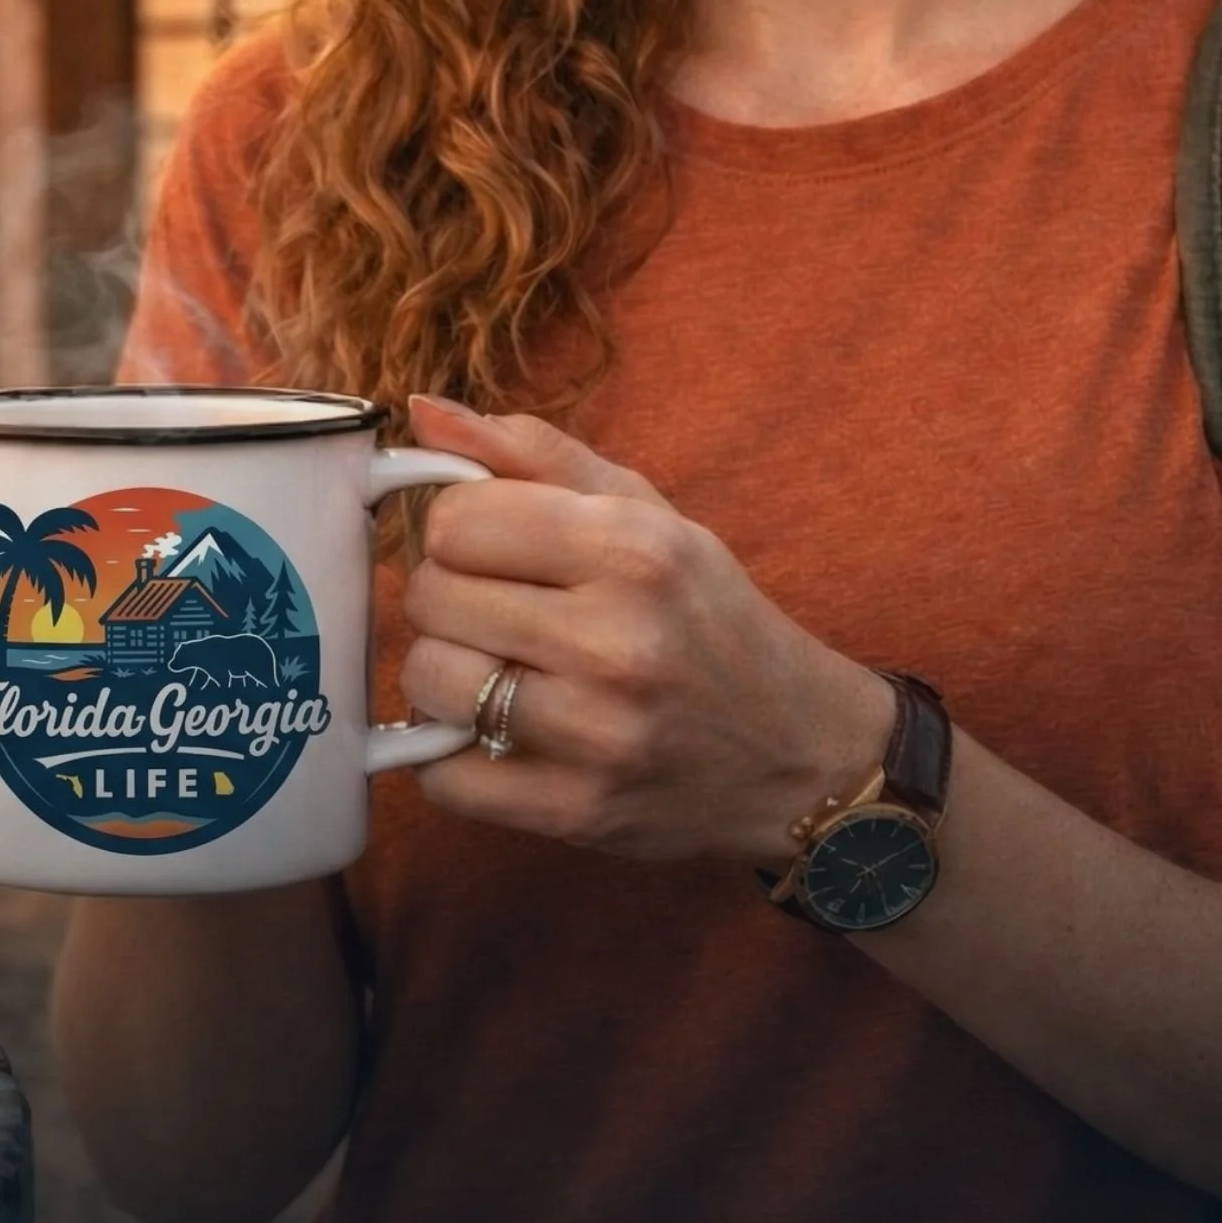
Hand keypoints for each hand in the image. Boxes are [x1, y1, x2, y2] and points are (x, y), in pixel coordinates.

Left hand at [398, 394, 897, 867]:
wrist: (797, 753)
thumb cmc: (705, 619)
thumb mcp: (646, 516)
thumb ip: (534, 456)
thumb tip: (424, 413)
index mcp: (633, 551)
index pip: (456, 521)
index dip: (459, 532)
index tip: (492, 552)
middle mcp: (615, 640)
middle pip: (432, 597)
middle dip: (450, 602)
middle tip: (500, 617)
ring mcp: (596, 733)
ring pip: (427, 683)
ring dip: (446, 679)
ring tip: (498, 676)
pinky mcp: (576, 809)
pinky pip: (443, 777)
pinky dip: (451, 758)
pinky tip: (498, 739)